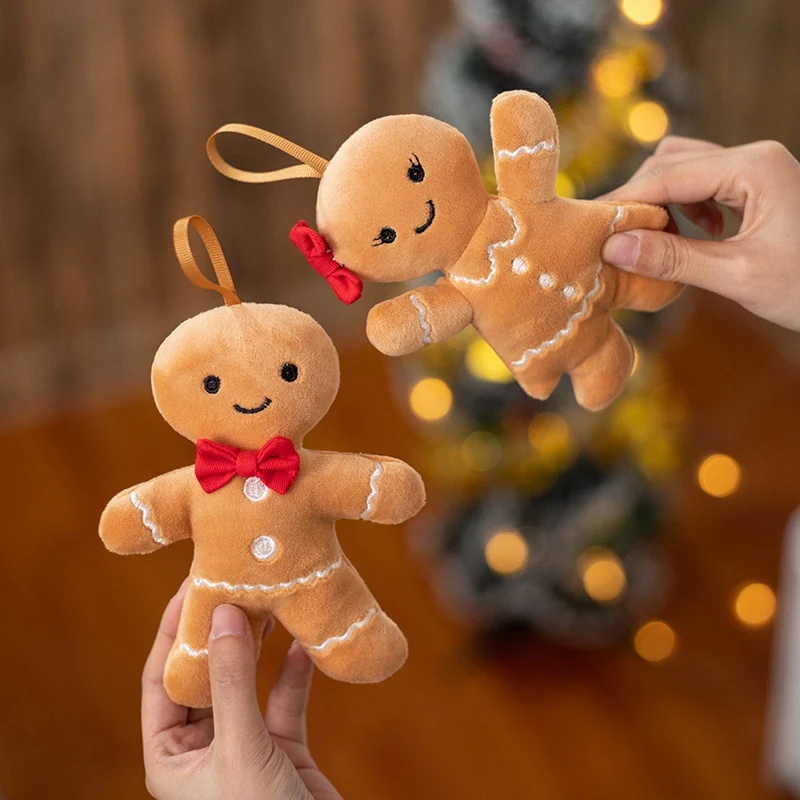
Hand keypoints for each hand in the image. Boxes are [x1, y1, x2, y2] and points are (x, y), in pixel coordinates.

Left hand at [142, 581, 341, 799]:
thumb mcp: (241, 750)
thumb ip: (231, 682)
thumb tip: (221, 613)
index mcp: (169, 759)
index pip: (161, 680)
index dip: (174, 631)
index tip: (192, 585)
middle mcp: (202, 751)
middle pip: (205, 675)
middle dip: (219, 630)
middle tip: (234, 580)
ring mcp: (244, 747)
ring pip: (246, 682)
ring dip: (259, 645)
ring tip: (269, 600)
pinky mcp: (282, 750)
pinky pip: (284, 700)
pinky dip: (295, 672)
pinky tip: (305, 644)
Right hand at [601, 136, 799, 330]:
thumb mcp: (738, 276)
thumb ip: (673, 259)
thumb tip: (614, 248)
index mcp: (754, 167)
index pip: (668, 175)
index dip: (624, 203)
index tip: (590, 230)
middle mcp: (755, 156)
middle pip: (671, 163)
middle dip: (640, 201)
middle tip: (613, 241)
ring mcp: (758, 167)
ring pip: (686, 169)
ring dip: (662, 201)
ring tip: (653, 239)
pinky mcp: (759, 184)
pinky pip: (706, 182)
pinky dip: (686, 205)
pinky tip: (695, 234)